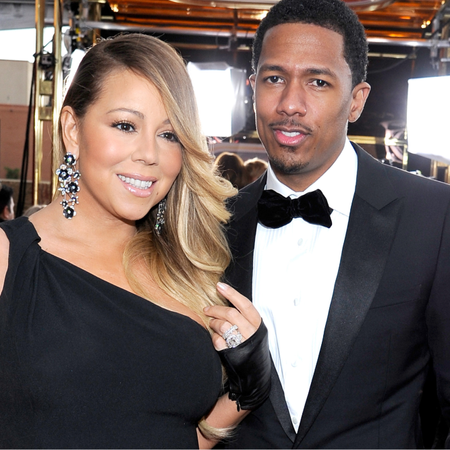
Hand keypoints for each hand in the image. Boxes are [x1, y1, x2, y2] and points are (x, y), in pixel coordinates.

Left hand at [204, 283, 270, 410]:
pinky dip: (214, 339)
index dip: (231, 293)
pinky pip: (218, 341)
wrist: (254, 376)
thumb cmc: (251, 349)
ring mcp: (242, 343)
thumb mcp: (252, 330)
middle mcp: (251, 333)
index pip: (244, 304)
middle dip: (216, 310)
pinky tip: (216, 340)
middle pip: (230, 314)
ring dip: (214, 324)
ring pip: (223, 325)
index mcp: (257, 324)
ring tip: (212, 325)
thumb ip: (242, 317)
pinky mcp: (233, 354)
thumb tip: (226, 301)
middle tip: (207, 309)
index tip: (220, 286)